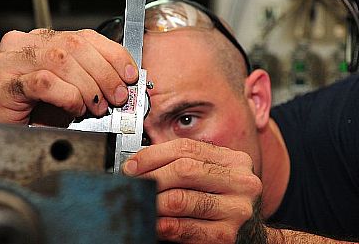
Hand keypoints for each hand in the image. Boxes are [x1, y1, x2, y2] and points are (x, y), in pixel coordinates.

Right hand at [0, 29, 137, 125]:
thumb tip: (122, 82)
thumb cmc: (36, 110)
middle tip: (117, 97)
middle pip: (76, 46)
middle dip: (105, 74)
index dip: (113, 54)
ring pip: (62, 61)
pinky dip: (67, 97)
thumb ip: (92, 79)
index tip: (129, 74)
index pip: (86, 36)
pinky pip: (45, 83)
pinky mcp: (5, 83)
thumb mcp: (72, 89)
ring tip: (96, 107)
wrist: (3, 127)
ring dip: (88, 88)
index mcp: (46, 41)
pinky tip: (73, 109)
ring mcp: (13, 61)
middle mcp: (27, 44)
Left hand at [123, 138, 262, 242]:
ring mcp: (236, 209)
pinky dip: (162, 224)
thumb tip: (141, 163)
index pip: (187, 148)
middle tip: (131, 184)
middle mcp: (241, 182)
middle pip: (183, 169)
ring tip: (139, 202)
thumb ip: (187, 165)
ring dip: (151, 201)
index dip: (153, 155)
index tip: (132, 166)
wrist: (252, 236)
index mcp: (235, 161)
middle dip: (150, 177)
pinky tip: (153, 222)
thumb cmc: (224, 202)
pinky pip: (184, 228)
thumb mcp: (213, 177)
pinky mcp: (227, 236)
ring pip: (180, 199)